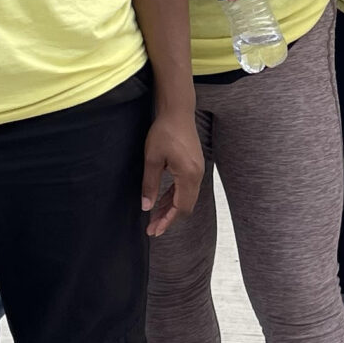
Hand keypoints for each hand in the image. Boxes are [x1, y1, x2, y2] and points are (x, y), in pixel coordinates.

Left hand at [141, 106, 202, 235]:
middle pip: (185, 206)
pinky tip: (162, 201)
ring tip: (154, 217)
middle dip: (169, 218)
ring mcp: (197, 170)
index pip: (181, 208)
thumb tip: (146, 207)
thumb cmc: (164, 131)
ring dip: (171, 208)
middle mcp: (197, 175)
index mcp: (188, 175)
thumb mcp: (152, 159)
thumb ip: (150, 185)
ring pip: (186, 197)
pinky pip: (186, 187)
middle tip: (152, 228)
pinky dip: (174, 197)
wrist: (178, 111)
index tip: (154, 231)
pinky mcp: (194, 165)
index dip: (167, 221)